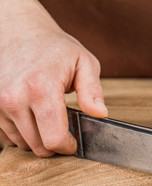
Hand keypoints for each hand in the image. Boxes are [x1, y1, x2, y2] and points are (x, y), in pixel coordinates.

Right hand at [0, 0, 107, 156]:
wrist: (19, 30)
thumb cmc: (54, 47)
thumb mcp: (84, 63)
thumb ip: (92, 91)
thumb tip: (100, 114)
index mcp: (41, 88)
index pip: (53, 139)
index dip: (67, 147)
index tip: (73, 143)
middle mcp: (15, 98)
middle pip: (38, 146)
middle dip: (55, 145)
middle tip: (64, 130)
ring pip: (22, 143)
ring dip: (38, 139)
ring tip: (49, 120)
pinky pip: (7, 135)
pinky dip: (22, 133)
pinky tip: (33, 118)